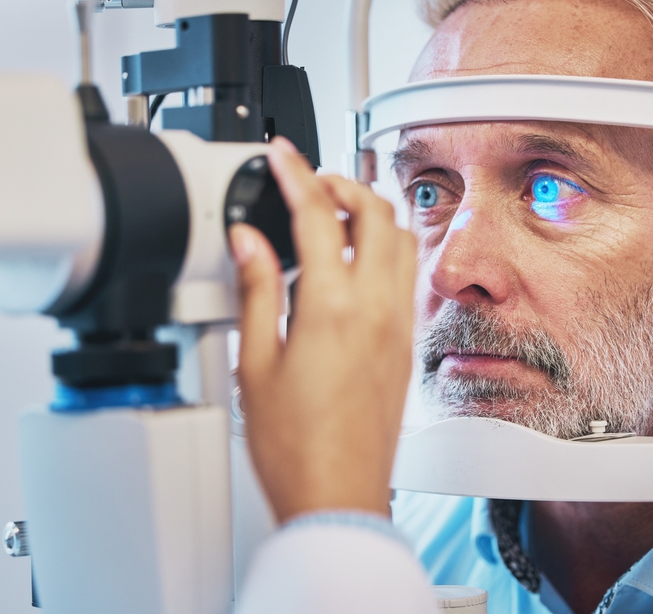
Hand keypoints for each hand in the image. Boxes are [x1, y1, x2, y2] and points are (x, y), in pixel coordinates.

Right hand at [229, 137, 417, 522]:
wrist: (337, 497)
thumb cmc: (294, 446)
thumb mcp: (255, 362)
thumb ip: (256, 289)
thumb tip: (249, 240)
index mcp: (331, 308)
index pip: (317, 214)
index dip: (295, 172)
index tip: (281, 155)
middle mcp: (375, 309)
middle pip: (374, 211)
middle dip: (341, 180)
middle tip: (307, 180)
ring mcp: (396, 326)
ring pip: (399, 238)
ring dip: (369, 211)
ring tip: (331, 213)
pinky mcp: (404, 345)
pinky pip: (403, 275)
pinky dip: (382, 248)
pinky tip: (353, 263)